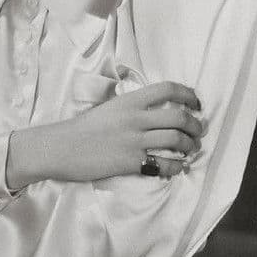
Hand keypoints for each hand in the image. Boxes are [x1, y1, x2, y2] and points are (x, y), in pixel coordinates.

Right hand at [8, 82, 204, 188]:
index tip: (196, 103)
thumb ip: (129, 109)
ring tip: (189, 150)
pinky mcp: (131, 162)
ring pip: (176, 140)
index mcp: (127, 101)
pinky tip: (175, 167)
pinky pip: (164, 164)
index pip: (167, 89)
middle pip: (179, 117)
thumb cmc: (80, 129)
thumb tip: (153, 114)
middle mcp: (134, 118)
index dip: (189, 94)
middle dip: (196, 125)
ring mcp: (133, 141)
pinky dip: (176, 167)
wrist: (59, 148)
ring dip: (190, 146)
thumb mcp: (106, 110)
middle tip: (197, 131)